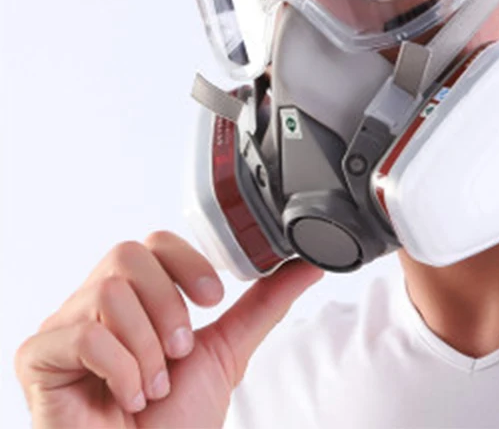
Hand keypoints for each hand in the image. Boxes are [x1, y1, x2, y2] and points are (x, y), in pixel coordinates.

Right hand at [15, 232, 322, 427]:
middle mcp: (94, 302)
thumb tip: (308, 263)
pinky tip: (128, 396)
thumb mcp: (227, 350)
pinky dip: (121, 368)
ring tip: (154, 383)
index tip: (213, 299)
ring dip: (147, 346)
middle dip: (169, 306)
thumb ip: (265, 302)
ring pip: (109, 292)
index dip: (187, 262)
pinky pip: (84, 334)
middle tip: (180, 351)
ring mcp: (63, 327)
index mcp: (135, 295)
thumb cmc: (176, 421)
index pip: (154, 241)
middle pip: (128, 255)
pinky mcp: (38, 357)